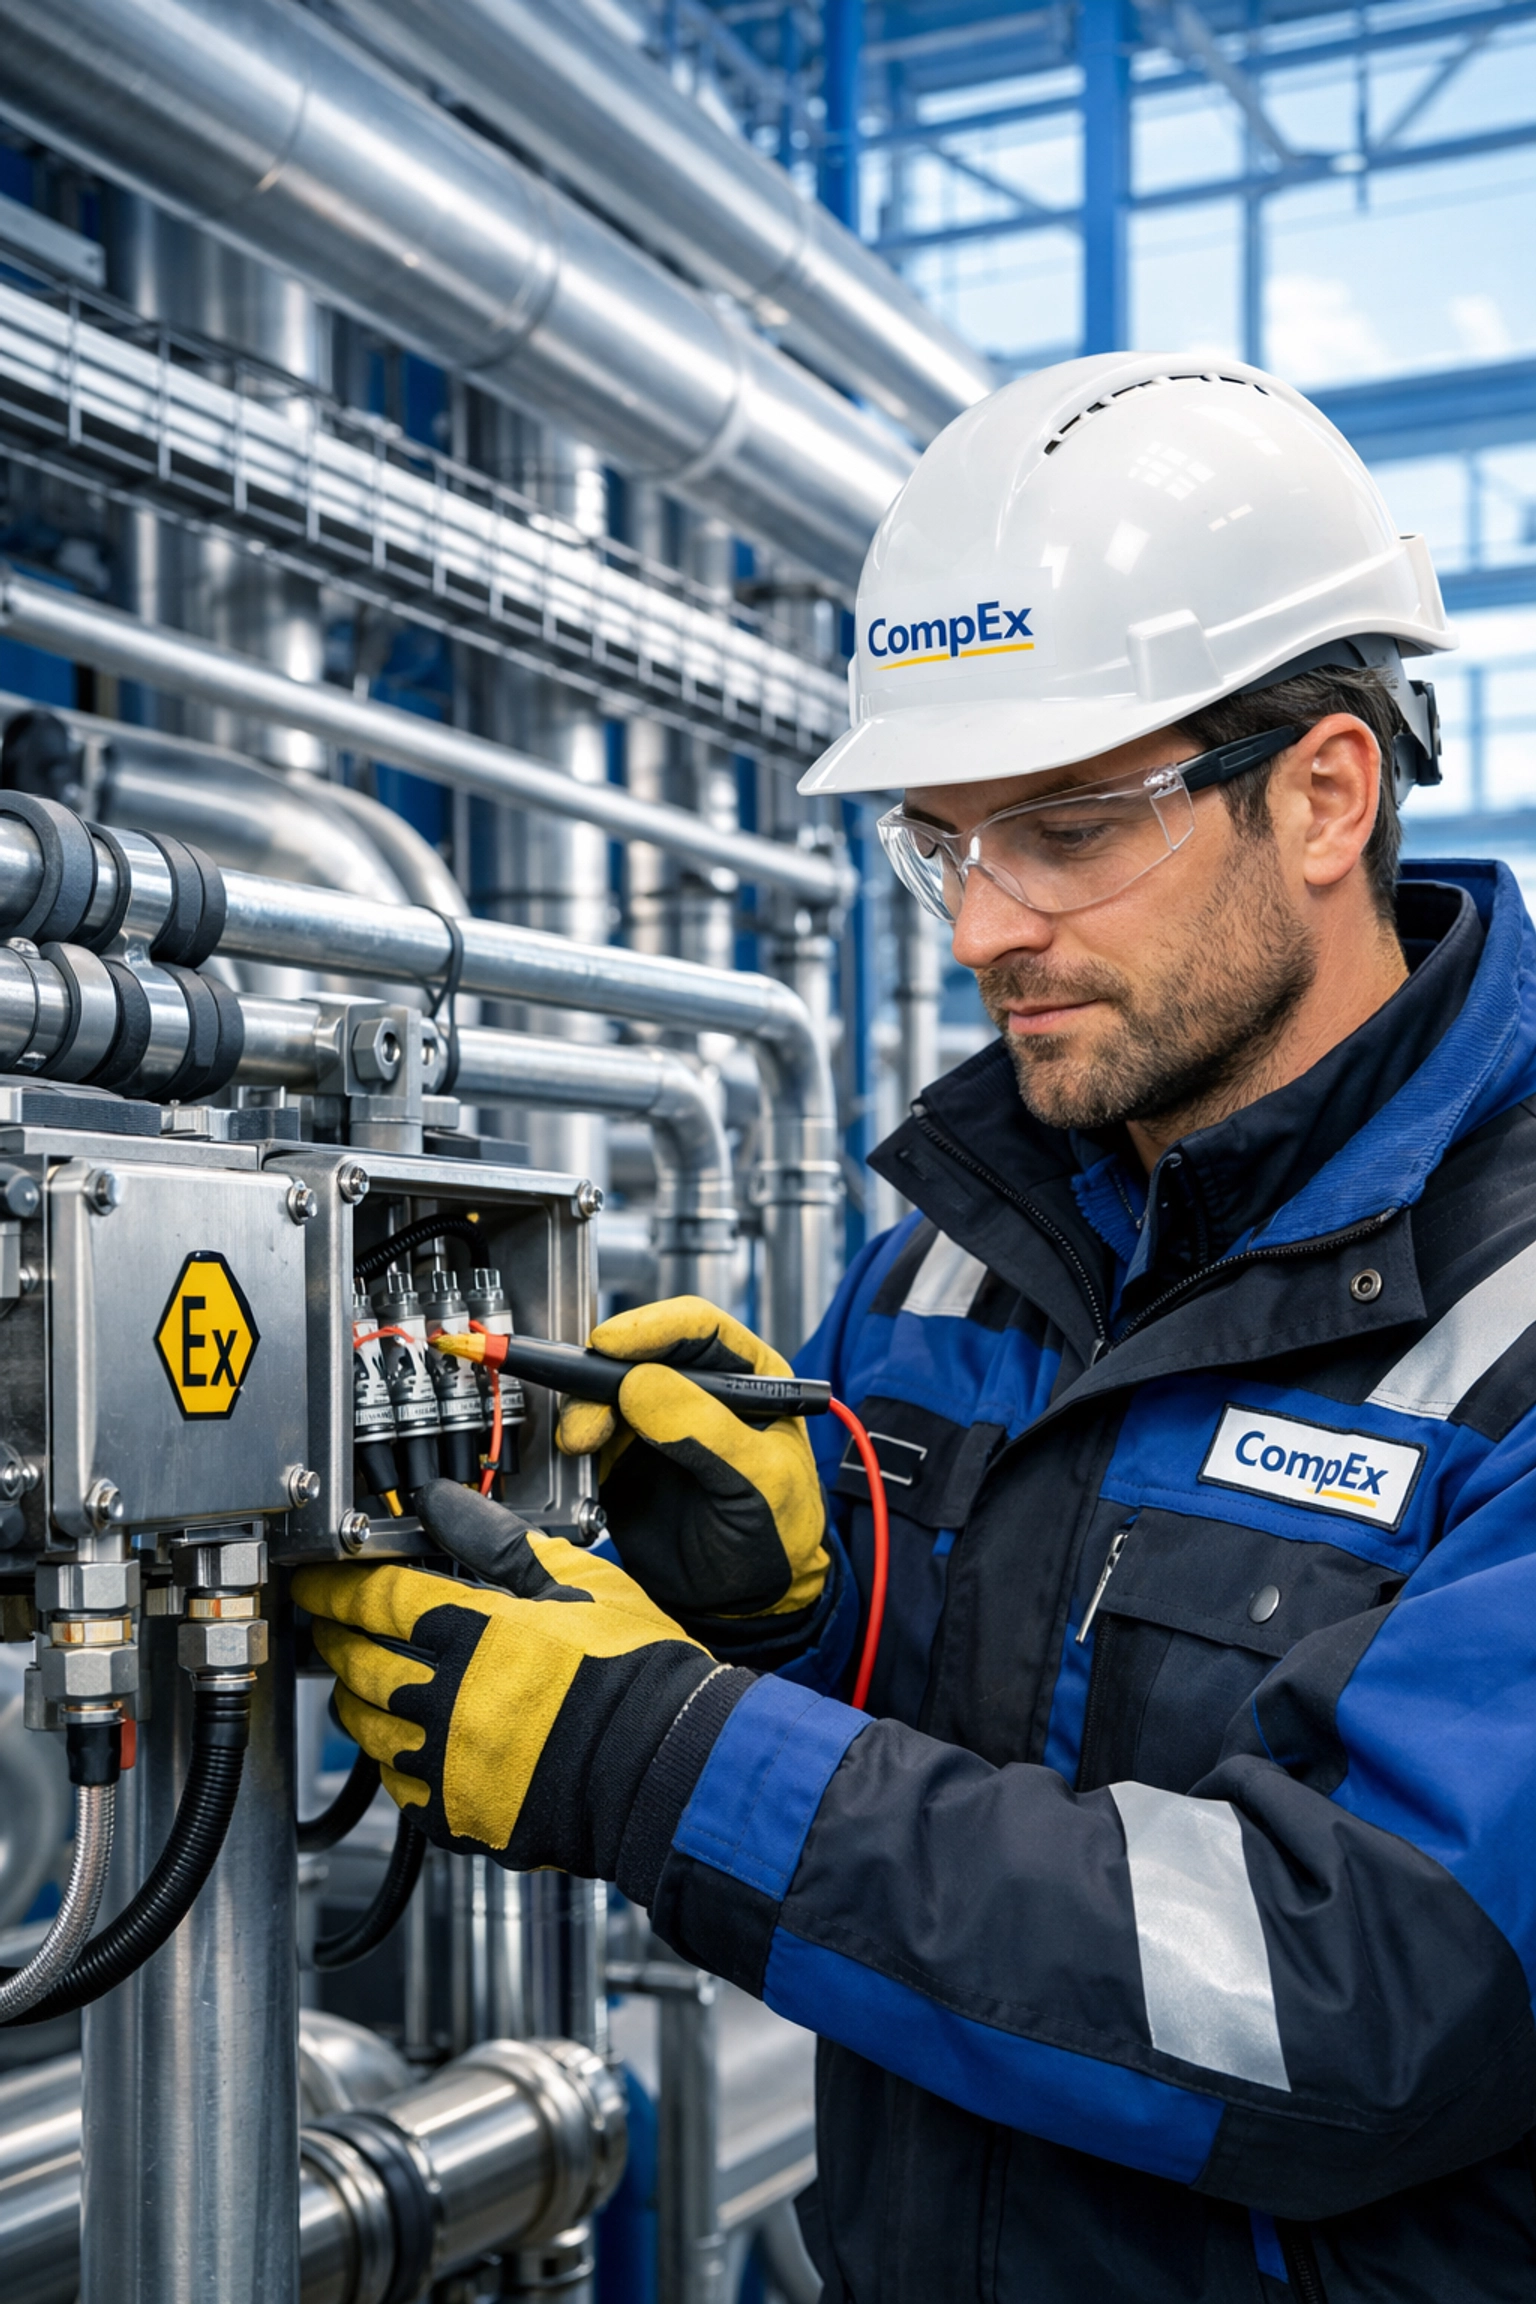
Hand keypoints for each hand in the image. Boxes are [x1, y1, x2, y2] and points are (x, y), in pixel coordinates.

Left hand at [292, 1485, 722, 1872]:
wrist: (669, 1765)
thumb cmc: (637, 1672)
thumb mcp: (577, 1583)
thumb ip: (500, 1542)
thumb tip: (445, 1503)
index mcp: (472, 1633)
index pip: (378, 1599)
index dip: (339, 1585)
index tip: (320, 1581)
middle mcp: (446, 1699)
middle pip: (360, 1661)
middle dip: (336, 1637)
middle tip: (329, 1625)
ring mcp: (447, 1764)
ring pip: (367, 1727)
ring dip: (352, 1698)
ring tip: (355, 1683)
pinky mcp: (459, 1817)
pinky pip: (397, 1786)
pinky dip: (388, 1759)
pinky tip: (399, 1746)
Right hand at [554, 1297, 827, 1622]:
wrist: (746, 1605)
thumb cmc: (778, 1538)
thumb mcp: (760, 1485)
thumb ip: (707, 1434)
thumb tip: (642, 1384)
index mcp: (751, 1378)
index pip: (701, 1329)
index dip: (654, 1327)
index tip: (611, 1343)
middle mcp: (701, 1391)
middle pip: (642, 1353)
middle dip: (606, 1373)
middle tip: (588, 1409)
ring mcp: (659, 1421)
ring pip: (607, 1389)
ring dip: (585, 1408)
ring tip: (581, 1443)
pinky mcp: (625, 1457)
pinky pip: (590, 1430)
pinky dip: (576, 1439)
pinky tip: (579, 1458)